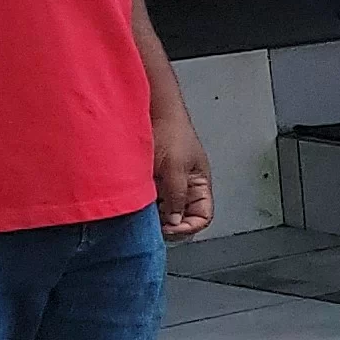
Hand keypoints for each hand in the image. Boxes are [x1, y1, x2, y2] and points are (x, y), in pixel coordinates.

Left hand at [152, 102, 214, 238]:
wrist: (153, 110)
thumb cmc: (171, 132)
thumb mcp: (176, 169)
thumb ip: (177, 197)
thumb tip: (175, 222)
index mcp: (200, 184)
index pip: (203, 217)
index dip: (190, 227)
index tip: (171, 229)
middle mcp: (185, 187)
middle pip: (183, 217)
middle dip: (171, 224)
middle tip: (155, 226)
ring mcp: (168, 183)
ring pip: (165, 211)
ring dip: (155, 215)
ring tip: (144, 212)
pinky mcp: (151, 179)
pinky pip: (150, 200)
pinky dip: (144, 205)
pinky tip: (137, 202)